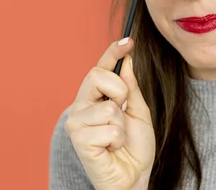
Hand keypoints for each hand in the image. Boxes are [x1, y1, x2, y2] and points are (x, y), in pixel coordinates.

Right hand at [65, 38, 154, 189]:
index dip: (112, 52)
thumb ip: (130, 88)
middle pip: (97, 76)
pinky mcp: (79, 141)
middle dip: (120, 92)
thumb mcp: (138, 111)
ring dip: (122, 125)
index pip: (100, 68)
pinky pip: (109, 129)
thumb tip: (126, 61)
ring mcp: (77, 123)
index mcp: (95, 97)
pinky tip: (111, 149)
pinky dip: (117, 140)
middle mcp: (81, 106)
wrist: (134, 178)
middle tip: (123, 112)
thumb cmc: (134, 147)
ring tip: (117, 139)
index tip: (128, 40)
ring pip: (109, 108)